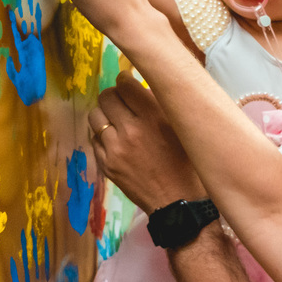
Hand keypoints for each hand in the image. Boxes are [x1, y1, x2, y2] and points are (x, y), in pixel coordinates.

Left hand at [89, 71, 205, 210]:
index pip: (125, 84)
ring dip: (105, 114)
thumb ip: (160, 104)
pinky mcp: (106, 165)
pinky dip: (102, 135)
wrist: (178, 202)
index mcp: (153, 117)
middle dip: (113, 95)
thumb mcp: (181, 127)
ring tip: (116, 121)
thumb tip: (141, 85)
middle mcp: (130, 130)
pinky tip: (115, 140)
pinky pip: (94, 138)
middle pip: (106, 96)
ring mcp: (115, 149)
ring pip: (95, 116)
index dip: (125, 79)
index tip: (128, 82)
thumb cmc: (187, 163)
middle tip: (122, 102)